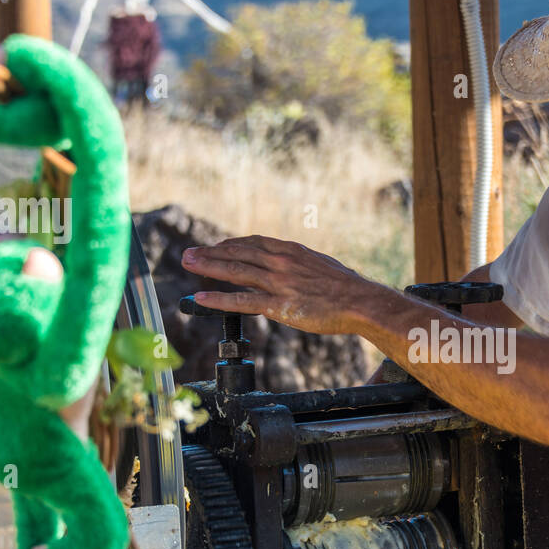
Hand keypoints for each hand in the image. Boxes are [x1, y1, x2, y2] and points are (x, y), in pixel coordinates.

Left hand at [180, 236, 385, 334]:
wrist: (360, 301)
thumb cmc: (346, 287)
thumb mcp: (321, 265)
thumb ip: (301, 264)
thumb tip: (294, 267)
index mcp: (291, 250)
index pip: (253, 243)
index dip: (231, 245)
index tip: (217, 247)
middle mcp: (280, 262)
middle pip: (238, 253)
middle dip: (210, 252)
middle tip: (189, 253)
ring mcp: (278, 282)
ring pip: (235, 271)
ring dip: (207, 267)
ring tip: (188, 264)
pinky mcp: (278, 305)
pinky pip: (241, 301)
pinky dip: (218, 299)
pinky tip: (201, 298)